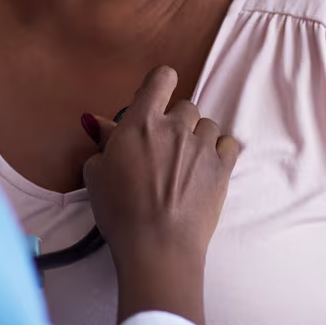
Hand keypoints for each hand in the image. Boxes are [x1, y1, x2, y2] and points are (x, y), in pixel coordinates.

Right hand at [83, 66, 238, 324]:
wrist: (158, 246)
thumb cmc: (119, 211)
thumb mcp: (97, 174)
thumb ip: (104, 142)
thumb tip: (101, 124)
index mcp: (142, 122)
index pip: (162, 78)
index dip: (160, 85)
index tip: (155, 101)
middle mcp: (175, 126)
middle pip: (185, 106)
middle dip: (176, 122)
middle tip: (165, 148)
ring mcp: (203, 146)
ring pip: (207, 125)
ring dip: (198, 138)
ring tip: (187, 163)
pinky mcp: (223, 168)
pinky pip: (229, 144)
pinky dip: (220, 151)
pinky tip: (208, 168)